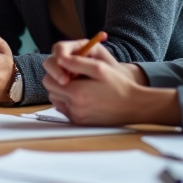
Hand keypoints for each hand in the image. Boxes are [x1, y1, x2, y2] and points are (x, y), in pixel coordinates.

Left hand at [42, 41, 178, 124]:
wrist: (134, 106)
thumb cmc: (119, 86)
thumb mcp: (99, 68)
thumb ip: (76, 62)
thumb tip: (59, 59)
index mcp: (77, 92)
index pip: (49, 81)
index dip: (55, 73)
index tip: (67, 70)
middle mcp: (74, 108)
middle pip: (51, 91)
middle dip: (57, 83)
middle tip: (72, 78)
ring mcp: (77, 117)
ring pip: (56, 102)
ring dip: (62, 93)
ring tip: (78, 87)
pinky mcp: (81, 123)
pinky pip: (65, 111)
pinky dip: (68, 104)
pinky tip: (82, 98)